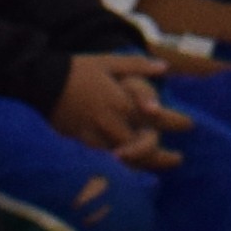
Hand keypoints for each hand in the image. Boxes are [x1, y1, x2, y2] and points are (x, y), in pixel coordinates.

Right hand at [54, 54, 181, 166]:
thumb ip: (138, 66)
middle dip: (162, 155)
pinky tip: (129, 168)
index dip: (175, 122)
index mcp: (120, 101)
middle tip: (178, 159)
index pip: (155, 117)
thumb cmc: (78, 69)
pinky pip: (103, 159)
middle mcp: (110, 122)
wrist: (41, 81)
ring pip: (124, 157)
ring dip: (144, 164)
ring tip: (157, 168)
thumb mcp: (109, 62)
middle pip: (142, 146)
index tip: (189, 125)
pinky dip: (119, 166)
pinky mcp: (80, 142)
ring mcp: (94, 135)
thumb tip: (164, 68)